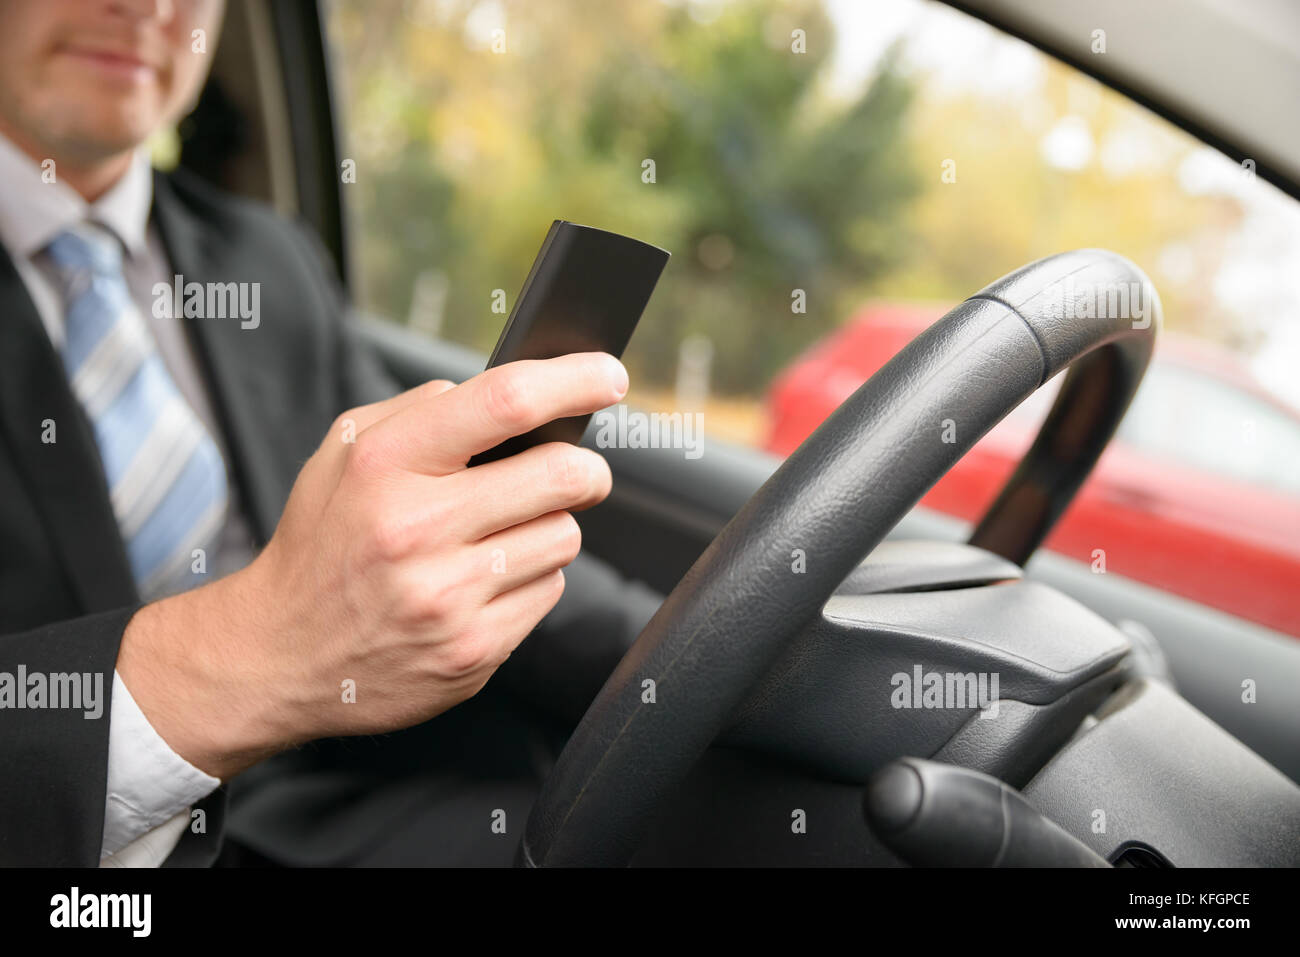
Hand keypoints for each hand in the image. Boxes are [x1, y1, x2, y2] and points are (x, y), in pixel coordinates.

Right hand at [116, 352, 627, 778]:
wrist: (277, 657)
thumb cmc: (320, 546)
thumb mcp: (340, 456)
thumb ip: (418, 412)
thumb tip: (505, 396)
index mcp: (385, 466)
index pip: (505, 402)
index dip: (574, 381)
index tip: (607, 377)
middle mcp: (417, 530)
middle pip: (563, 475)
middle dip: (585, 469)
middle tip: (577, 471)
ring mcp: (448, 598)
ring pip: (564, 537)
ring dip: (547, 529)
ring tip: (498, 537)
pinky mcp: (472, 652)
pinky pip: (548, 593)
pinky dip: (530, 581)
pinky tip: (482, 584)